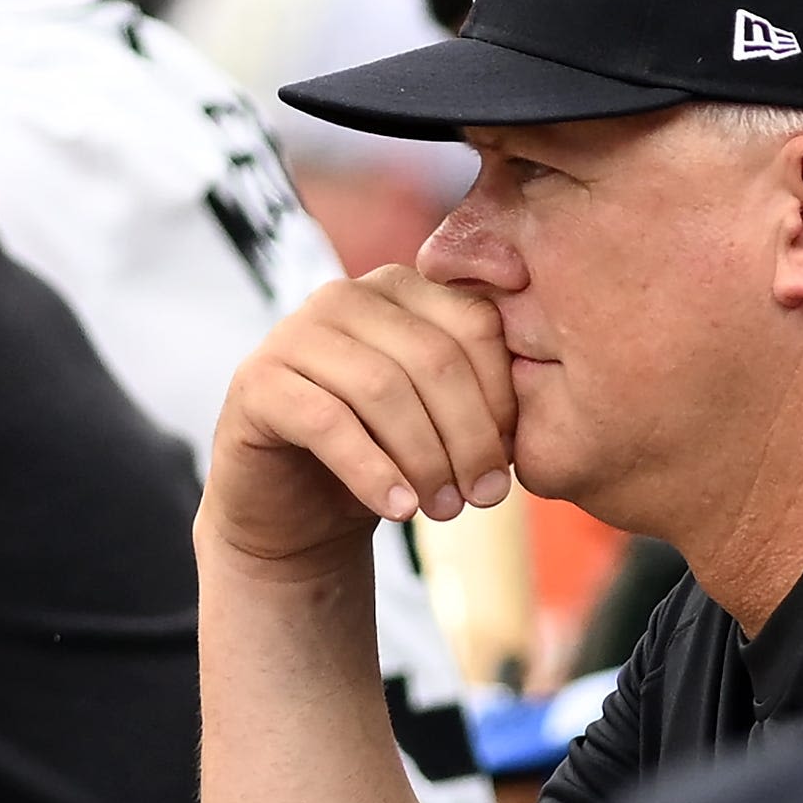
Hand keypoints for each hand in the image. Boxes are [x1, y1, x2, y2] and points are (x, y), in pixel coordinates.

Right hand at [202, 266, 516, 570]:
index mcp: (400, 288)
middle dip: (469, 436)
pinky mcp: (256, 383)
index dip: (502, 399)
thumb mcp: (441, 420)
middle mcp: (344, 296)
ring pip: (382, 388)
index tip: (512, 462)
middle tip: (483, 497)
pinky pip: (327, 422)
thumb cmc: (380, 459)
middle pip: (433, 358)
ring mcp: (293, 334)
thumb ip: (481, 392)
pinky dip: (371, 471)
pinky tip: (398, 510)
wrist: (293, 514)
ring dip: (424, 459)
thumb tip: (545, 397)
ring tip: (444, 511)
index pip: (474, 325)